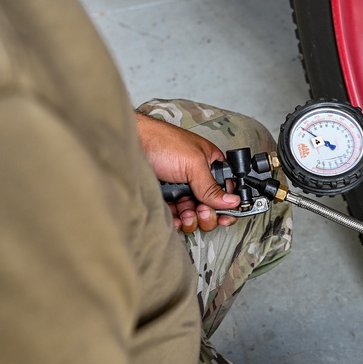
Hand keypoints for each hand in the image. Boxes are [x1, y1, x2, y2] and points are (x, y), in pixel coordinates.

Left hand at [134, 112, 239, 231]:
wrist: (130, 144)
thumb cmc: (161, 141)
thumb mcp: (193, 164)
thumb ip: (212, 186)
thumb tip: (233, 201)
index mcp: (210, 165)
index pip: (227, 190)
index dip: (228, 205)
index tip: (225, 215)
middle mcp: (197, 178)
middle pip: (212, 206)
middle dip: (208, 214)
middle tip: (202, 211)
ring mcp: (181, 189)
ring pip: (194, 214)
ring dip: (192, 219)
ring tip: (186, 214)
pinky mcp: (166, 198)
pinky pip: (177, 216)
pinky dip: (177, 222)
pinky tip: (175, 219)